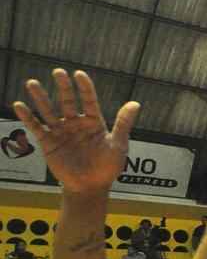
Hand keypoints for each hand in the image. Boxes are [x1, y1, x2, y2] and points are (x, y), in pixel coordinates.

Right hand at [12, 69, 140, 194]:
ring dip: (40, 98)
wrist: (91, 187)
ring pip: (49, 111)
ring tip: (32, 83)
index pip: (89, 100)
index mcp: (94, 122)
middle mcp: (76, 123)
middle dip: (63, 87)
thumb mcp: (118, 145)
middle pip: (68, 101)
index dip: (84, 88)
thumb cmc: (107, 167)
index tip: (79, 74)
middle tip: (58, 72)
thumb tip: (135, 104)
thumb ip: (123, 124)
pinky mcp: (48, 143)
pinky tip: (18, 105)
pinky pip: (36, 127)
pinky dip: (27, 117)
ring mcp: (61, 132)